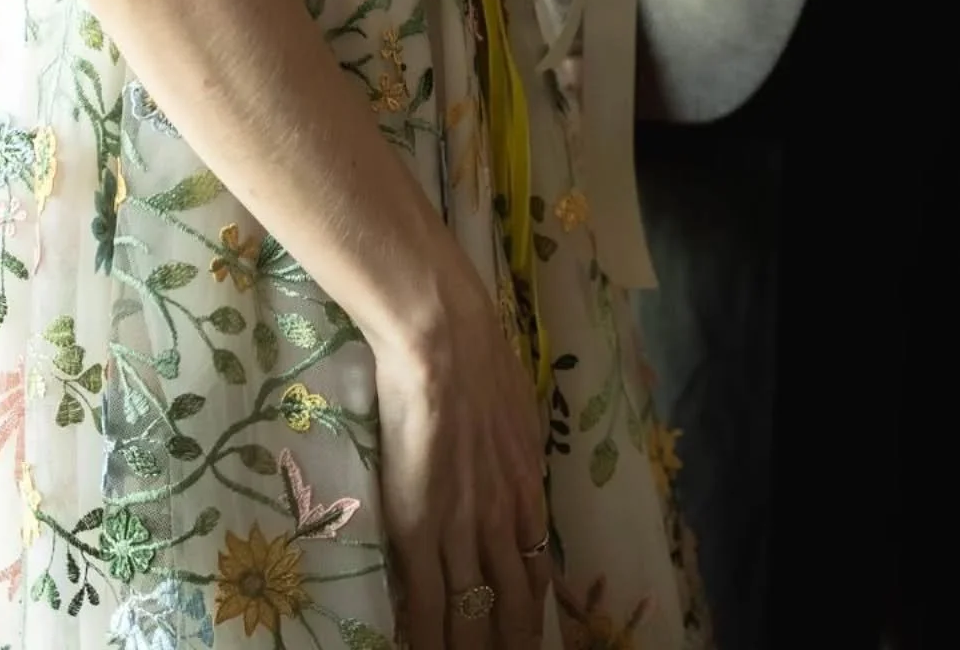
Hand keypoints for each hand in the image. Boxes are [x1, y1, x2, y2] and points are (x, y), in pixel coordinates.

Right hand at [372, 288, 549, 649]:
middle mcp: (503, 518)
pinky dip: (428, 639)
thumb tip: (510, 454)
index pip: (538, 568)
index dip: (534, 610)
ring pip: (474, 612)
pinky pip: (428, 603)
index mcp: (526, 488)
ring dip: (473, 648)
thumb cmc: (475, 354)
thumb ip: (512, 444)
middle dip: (512, 643)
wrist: (442, 339)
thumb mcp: (515, 407)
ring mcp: (462, 527)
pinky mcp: (421, 528)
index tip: (531, 635)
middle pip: (514, 603)